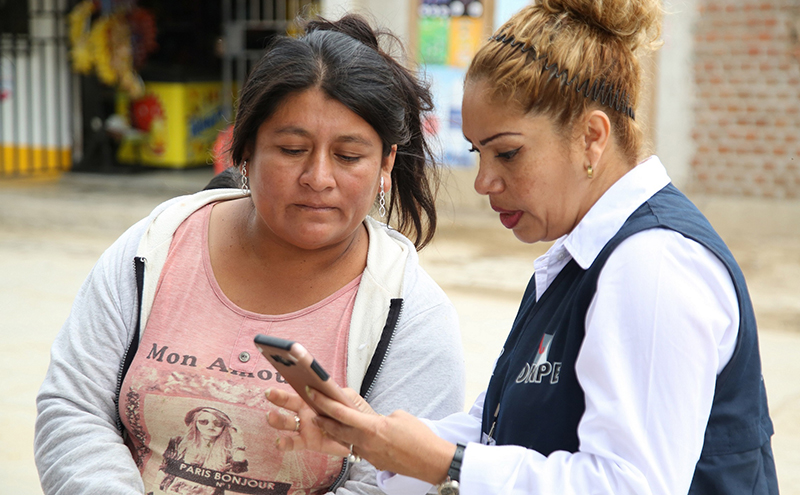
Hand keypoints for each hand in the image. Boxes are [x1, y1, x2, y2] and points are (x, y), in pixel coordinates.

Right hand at [265, 387, 374, 456]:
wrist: (359, 436)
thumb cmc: (350, 414)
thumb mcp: (348, 399)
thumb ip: (337, 393)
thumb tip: (326, 386)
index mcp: (313, 397)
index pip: (299, 387)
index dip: (291, 380)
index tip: (283, 372)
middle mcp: (305, 411)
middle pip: (288, 402)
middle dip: (278, 397)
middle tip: (270, 393)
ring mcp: (305, 426)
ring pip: (287, 422)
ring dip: (277, 419)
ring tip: (270, 416)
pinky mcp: (308, 442)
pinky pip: (293, 442)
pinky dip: (285, 443)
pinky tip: (278, 442)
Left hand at [304, 387, 455, 485]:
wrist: (431, 461)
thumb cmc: (419, 437)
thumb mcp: (399, 416)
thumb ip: (380, 416)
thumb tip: (373, 420)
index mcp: (371, 427)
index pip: (341, 413)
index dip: (324, 402)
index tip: (313, 393)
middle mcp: (366, 443)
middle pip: (336, 430)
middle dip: (323, 420)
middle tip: (314, 412)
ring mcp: (369, 455)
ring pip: (346, 442)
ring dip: (336, 432)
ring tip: (329, 423)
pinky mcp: (375, 462)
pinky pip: (359, 450)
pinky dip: (353, 442)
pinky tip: (354, 436)